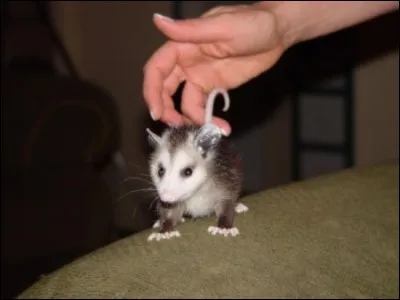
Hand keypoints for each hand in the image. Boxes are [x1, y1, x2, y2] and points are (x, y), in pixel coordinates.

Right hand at [143, 2, 288, 134]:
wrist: (278, 33)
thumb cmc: (252, 23)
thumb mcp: (222, 26)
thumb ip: (190, 29)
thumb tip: (158, 21)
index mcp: (184, 46)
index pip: (157, 69)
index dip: (152, 91)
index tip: (157, 112)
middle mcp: (187, 62)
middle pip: (165, 89)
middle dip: (166, 110)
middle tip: (177, 127)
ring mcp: (201, 77)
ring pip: (184, 102)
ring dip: (189, 118)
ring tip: (205, 130)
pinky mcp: (214, 88)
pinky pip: (203, 106)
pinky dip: (208, 118)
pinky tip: (221, 126)